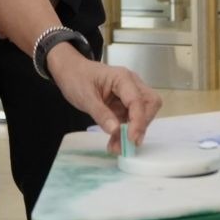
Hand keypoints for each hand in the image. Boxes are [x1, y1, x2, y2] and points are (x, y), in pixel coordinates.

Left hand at [46, 47, 160, 153]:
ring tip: (117, 147)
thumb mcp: (85, 97)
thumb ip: (100, 113)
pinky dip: (125, 132)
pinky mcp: (124, 105)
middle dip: (142, 124)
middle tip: (129, 142)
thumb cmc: (76, 78)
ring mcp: (129, 95)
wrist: (70, 71)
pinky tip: (115, 143)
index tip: (132, 139)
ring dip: (133, 132)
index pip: (137, 100)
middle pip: (150, 104)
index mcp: (122, 78)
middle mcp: (131, 85)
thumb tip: (115, 130)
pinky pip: (131, 120)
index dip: (138, 121)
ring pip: (142, 114)